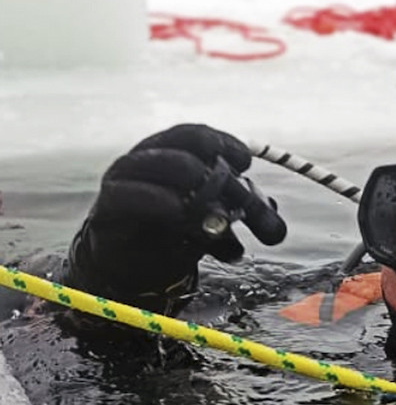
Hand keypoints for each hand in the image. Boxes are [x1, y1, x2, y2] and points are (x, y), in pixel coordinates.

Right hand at [67, 124, 286, 311]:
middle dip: (223, 182)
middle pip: (187, 154)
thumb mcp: (217, 222)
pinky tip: (183, 216)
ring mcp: (124, 182)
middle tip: (244, 208)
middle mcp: (146, 160)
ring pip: (162, 166)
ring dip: (197, 192)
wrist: (133, 270)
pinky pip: (132, 196)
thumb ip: (244, 217)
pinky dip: (163, 204)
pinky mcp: (109, 209)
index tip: (245, 162)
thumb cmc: (174, 235)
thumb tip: (276, 226)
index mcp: (171, 153)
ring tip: (217, 219)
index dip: (223, 143)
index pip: (195, 135)